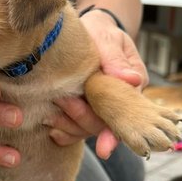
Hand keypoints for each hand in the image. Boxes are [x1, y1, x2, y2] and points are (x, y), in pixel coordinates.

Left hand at [49, 9, 147, 158]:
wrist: (88, 31)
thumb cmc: (102, 33)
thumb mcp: (111, 40)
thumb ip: (117, 59)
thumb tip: (132, 80)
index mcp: (132, 88)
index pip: (129, 115)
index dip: (115, 133)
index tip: (105, 148)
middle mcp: (119, 104)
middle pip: (103, 125)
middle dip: (82, 118)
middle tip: (62, 101)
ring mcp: (100, 110)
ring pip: (87, 130)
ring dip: (69, 126)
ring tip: (49, 115)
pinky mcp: (83, 112)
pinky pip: (75, 131)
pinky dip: (63, 133)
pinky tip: (51, 130)